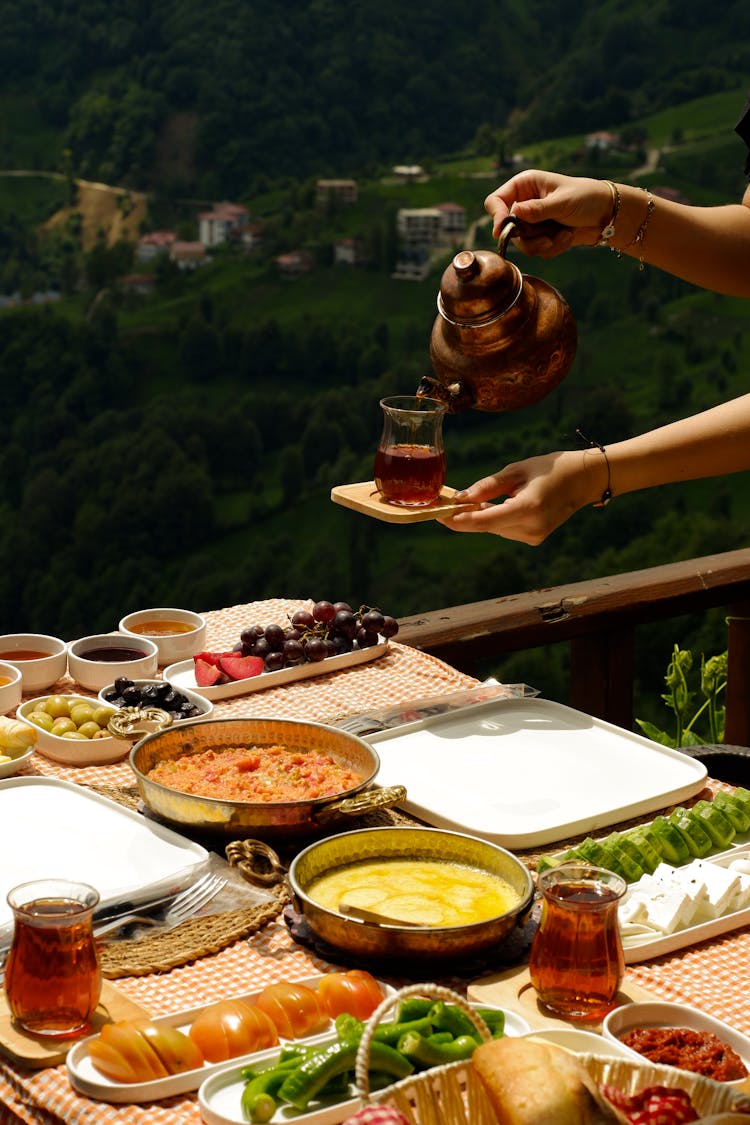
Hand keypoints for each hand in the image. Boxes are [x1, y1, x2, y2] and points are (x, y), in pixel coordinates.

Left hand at [438, 451, 595, 544]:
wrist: (583, 480)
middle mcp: (530, 528)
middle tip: (447, 500)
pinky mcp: (534, 539)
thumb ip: (486, 488)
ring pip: (493, 528)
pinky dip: (498, 517)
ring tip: (489, 495)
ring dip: (484, 515)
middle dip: (466, 514)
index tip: (437, 513)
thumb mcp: (515, 471)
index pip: (483, 521)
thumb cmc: (549, 469)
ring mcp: (533, 537)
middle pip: (485, 525)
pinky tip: (506, 502)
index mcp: (527, 509)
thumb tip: (460, 499)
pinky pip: (505, 529)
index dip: (457, 520)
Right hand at [484, 170, 613, 257]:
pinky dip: (553, 247)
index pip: (496, 200)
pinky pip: (537, 250)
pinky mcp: (541, 236)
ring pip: (522, 243)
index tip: (502, 230)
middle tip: (548, 239)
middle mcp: (524, 203)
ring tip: (564, 235)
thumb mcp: (562, 202)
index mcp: (525, 185)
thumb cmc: (586, 198)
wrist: (606, 214)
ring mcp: (532, 222)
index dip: (496, 216)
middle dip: (529, 237)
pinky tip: (568, 237)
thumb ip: (537, 209)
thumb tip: (514, 212)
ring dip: (544, 244)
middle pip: (507, 228)